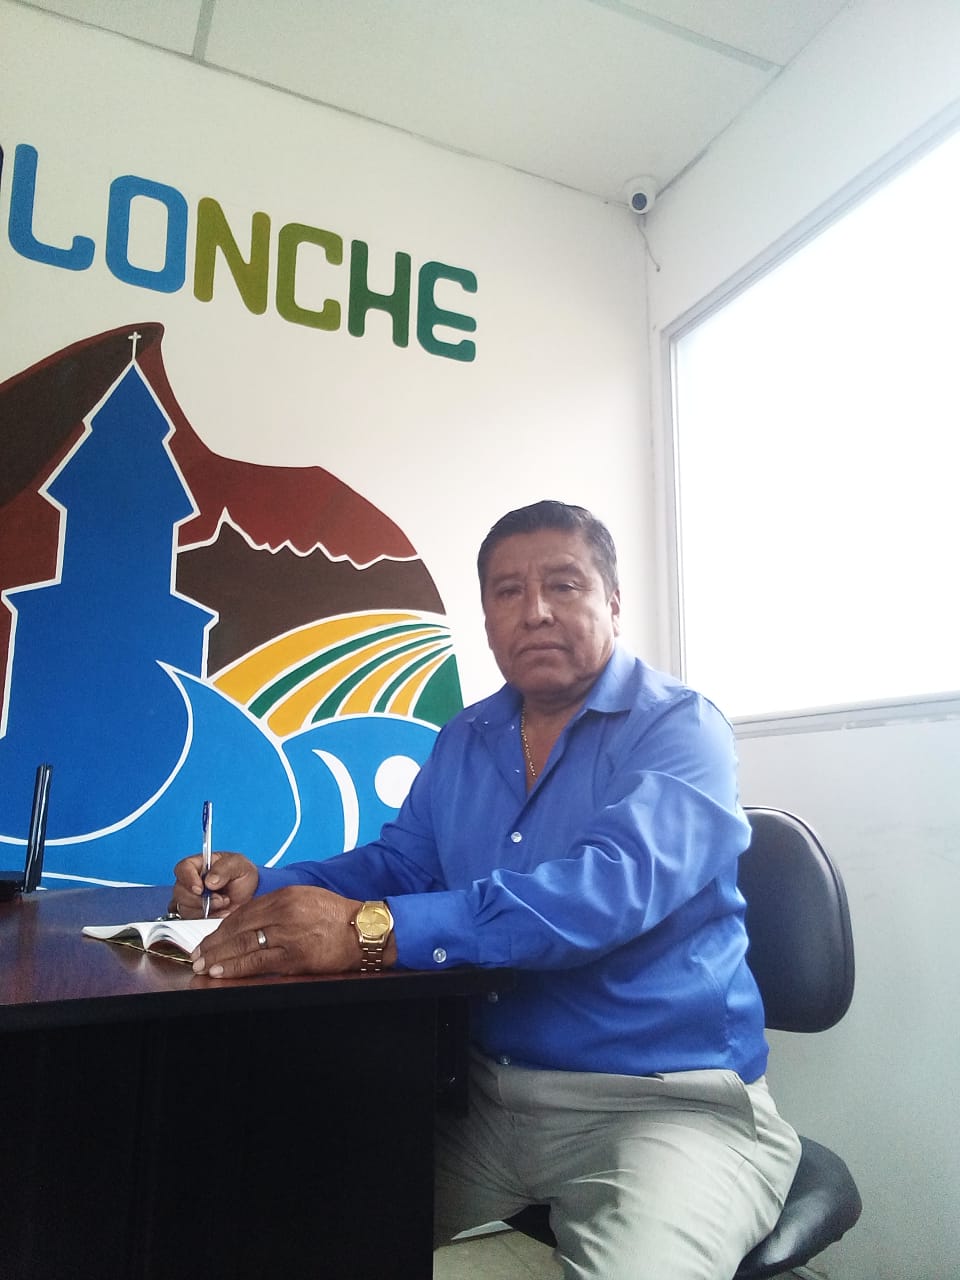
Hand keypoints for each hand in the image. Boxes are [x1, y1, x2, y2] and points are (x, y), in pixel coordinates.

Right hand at [170, 851, 258, 917]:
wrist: (250, 893)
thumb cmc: (241, 873)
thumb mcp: (238, 864)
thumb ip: (224, 869)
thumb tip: (209, 881)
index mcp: (197, 864)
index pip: (183, 869)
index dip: (188, 879)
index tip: (200, 889)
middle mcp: (190, 882)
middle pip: (180, 892)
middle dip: (200, 899)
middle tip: (220, 899)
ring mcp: (190, 900)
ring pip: (185, 909)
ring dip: (206, 910)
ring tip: (224, 904)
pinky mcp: (195, 915)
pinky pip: (193, 921)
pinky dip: (209, 919)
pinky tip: (222, 913)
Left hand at [190, 886, 392, 979]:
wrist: (363, 931)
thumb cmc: (335, 915)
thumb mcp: (306, 898)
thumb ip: (278, 907)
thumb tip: (250, 923)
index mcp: (285, 896)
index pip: (243, 912)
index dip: (222, 927)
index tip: (209, 938)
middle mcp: (283, 913)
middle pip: (238, 929)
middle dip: (214, 944)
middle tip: (197, 955)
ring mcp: (287, 935)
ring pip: (243, 946)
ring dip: (219, 957)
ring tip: (203, 966)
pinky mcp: (294, 957)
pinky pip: (258, 963)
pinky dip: (237, 968)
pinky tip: (223, 971)